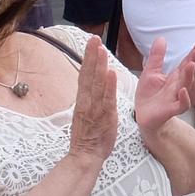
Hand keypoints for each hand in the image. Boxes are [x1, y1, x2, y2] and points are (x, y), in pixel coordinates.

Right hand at [65, 37, 118, 166]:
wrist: (86, 156)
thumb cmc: (90, 136)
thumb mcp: (88, 114)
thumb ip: (91, 99)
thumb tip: (94, 85)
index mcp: (83, 100)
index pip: (85, 75)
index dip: (88, 58)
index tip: (91, 43)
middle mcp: (86, 101)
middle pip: (88, 75)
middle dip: (91, 56)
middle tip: (94, 38)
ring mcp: (94, 108)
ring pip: (96, 83)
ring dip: (99, 66)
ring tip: (102, 49)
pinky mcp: (104, 116)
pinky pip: (106, 99)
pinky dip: (108, 85)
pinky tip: (111, 73)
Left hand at [133, 37, 194, 151]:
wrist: (143, 115)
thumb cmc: (149, 94)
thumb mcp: (150, 72)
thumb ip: (157, 56)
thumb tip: (161, 39)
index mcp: (175, 77)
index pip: (187, 63)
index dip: (194, 53)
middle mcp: (179, 86)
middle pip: (189, 72)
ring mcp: (176, 98)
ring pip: (186, 86)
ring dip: (189, 75)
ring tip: (191, 64)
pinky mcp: (171, 109)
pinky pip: (181, 105)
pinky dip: (184, 98)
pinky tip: (183, 90)